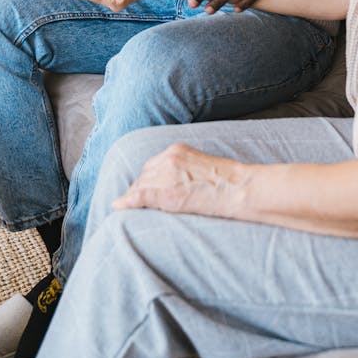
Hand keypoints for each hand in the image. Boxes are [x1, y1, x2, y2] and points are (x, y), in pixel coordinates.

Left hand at [112, 143, 248, 218]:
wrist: (240, 187)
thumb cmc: (229, 180)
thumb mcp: (202, 165)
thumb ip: (184, 169)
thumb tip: (176, 182)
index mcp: (177, 150)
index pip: (152, 165)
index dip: (146, 179)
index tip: (142, 188)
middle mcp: (168, 159)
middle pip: (144, 175)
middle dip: (138, 188)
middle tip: (134, 201)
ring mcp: (167, 175)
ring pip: (140, 186)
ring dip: (134, 197)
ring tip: (128, 208)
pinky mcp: (168, 194)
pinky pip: (140, 196)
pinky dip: (127, 202)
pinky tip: (118, 206)